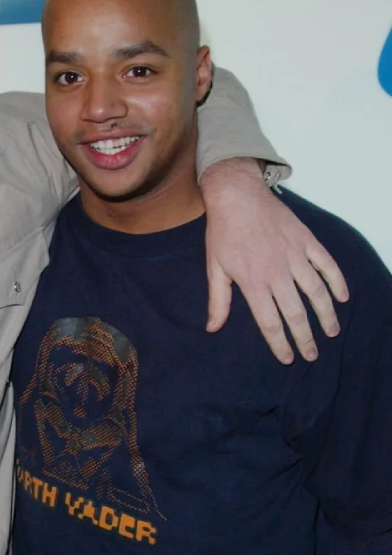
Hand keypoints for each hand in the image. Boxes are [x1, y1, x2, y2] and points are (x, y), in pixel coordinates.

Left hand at [201, 158, 348, 364]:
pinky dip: (337, 281)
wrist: (238, 195)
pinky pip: (326, 264)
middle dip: (305, 338)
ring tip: (331, 332)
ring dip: (326, 314)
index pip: (270, 323)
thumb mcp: (214, 267)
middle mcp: (276, 272)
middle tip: (312, 354)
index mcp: (253, 282)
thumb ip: (218, 300)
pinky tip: (342, 297)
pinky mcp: (306, 240)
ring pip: (316, 292)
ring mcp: (294, 255)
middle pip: (296, 313)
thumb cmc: (223, 233)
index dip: (280, 344)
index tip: (287, 358)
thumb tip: (213, 328)